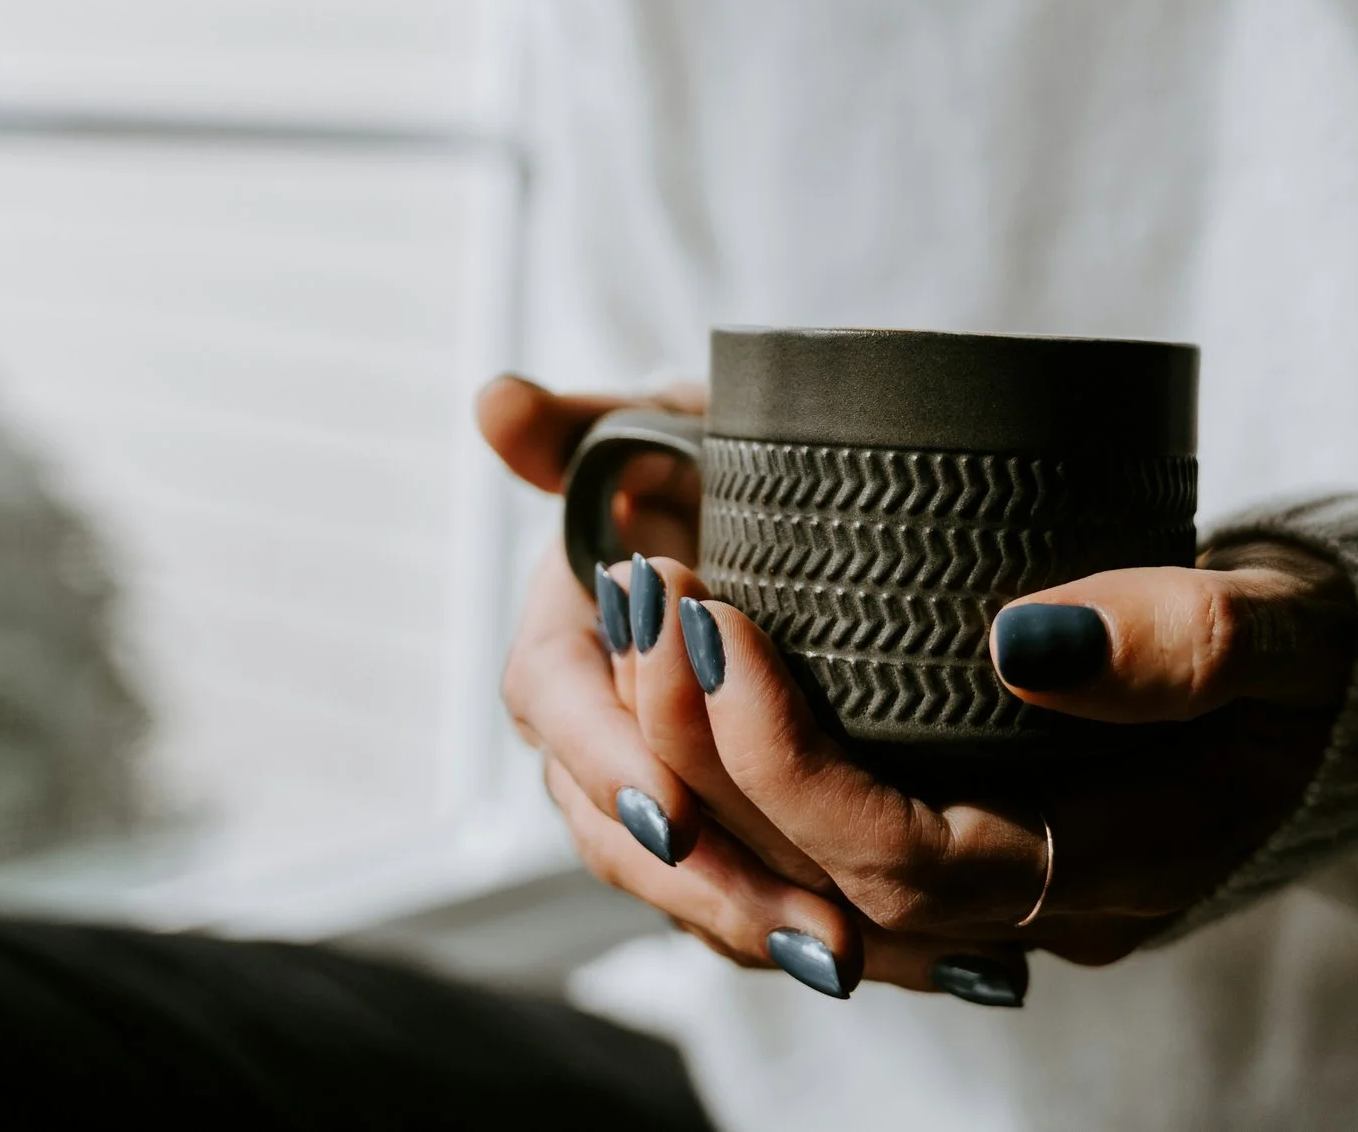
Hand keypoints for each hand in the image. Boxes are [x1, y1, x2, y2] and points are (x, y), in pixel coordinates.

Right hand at [480, 376, 1028, 998]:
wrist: (774, 513)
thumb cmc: (712, 459)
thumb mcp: (666, 428)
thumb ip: (584, 429)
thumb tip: (496, 403)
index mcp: (561, 638)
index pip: (557, 710)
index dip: (610, 761)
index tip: (673, 805)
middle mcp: (587, 730)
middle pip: (614, 827)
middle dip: (701, 881)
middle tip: (796, 918)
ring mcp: (643, 792)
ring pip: (670, 883)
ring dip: (750, 921)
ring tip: (840, 953)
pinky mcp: (707, 836)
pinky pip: (723, 899)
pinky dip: (781, 925)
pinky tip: (861, 955)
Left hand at [481, 375, 1357, 1006]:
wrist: (1357, 700)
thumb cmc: (1329, 659)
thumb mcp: (1294, 626)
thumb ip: (1188, 641)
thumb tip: (1025, 639)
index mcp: (1108, 868)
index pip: (900, 866)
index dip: (789, 764)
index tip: (721, 622)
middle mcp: (1025, 908)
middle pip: (813, 888)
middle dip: (701, 753)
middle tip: (647, 598)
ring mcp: (981, 883)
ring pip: (786, 886)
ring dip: (686, 768)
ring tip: (633, 621)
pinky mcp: (950, 830)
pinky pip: (800, 849)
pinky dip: (721, 772)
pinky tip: (671, 671)